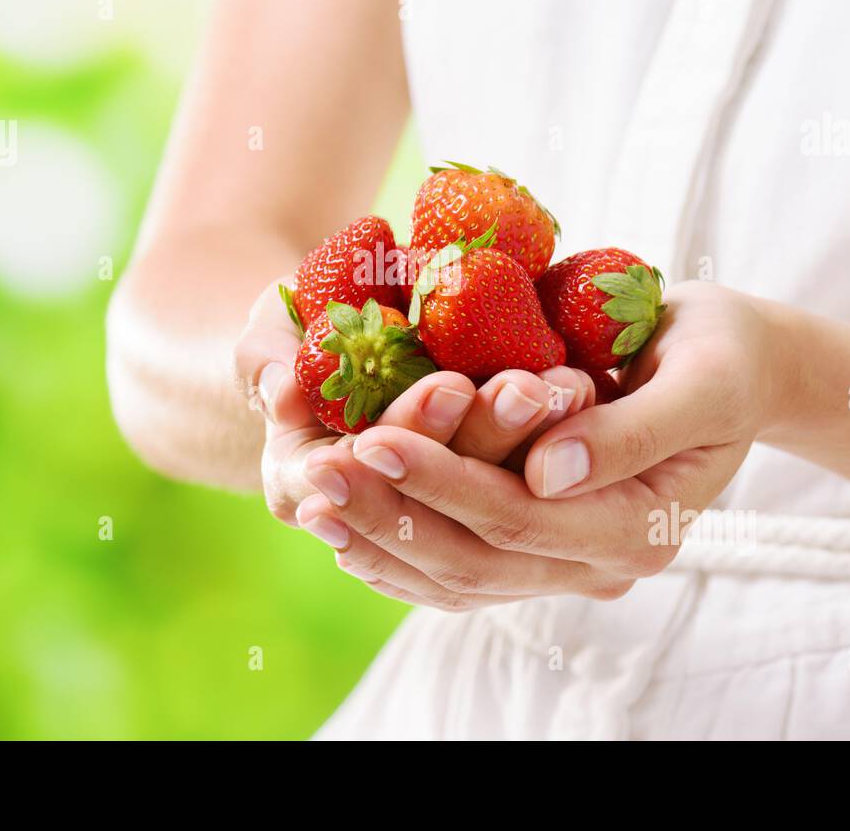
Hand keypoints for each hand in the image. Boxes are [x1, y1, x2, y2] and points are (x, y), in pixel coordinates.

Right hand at [232, 280, 594, 525]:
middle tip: (526, 387)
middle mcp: (360, 520)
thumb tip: (282, 388)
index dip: (409, 433)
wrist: (333, 356)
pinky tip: (583, 399)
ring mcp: (418, 524)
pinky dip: (548, 452)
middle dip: (482, 440)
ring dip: (526, 445)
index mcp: (302, 484)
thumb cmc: (294, 329)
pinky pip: (515, 504)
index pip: (360, 478)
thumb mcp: (270, 325)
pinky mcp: (470, 511)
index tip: (448, 383)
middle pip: (432, 502)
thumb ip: (266, 352)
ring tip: (566, 388)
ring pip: (482, 513)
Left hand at [293, 281, 779, 607]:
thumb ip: (630, 432)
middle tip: (314, 473)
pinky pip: (461, 563)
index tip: (371, 440)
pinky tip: (346, 522)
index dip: (441, 483)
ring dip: (379, 539)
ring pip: (457, 574)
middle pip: (475, 559)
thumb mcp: (701, 381)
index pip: (519, 518)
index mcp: (638, 527)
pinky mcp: (541, 535)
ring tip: (310, 500)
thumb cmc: (725, 355)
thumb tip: (547, 471)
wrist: (740, 369)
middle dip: (389, 516)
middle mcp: (599, 560)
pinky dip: (400, 547)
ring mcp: (568, 557)